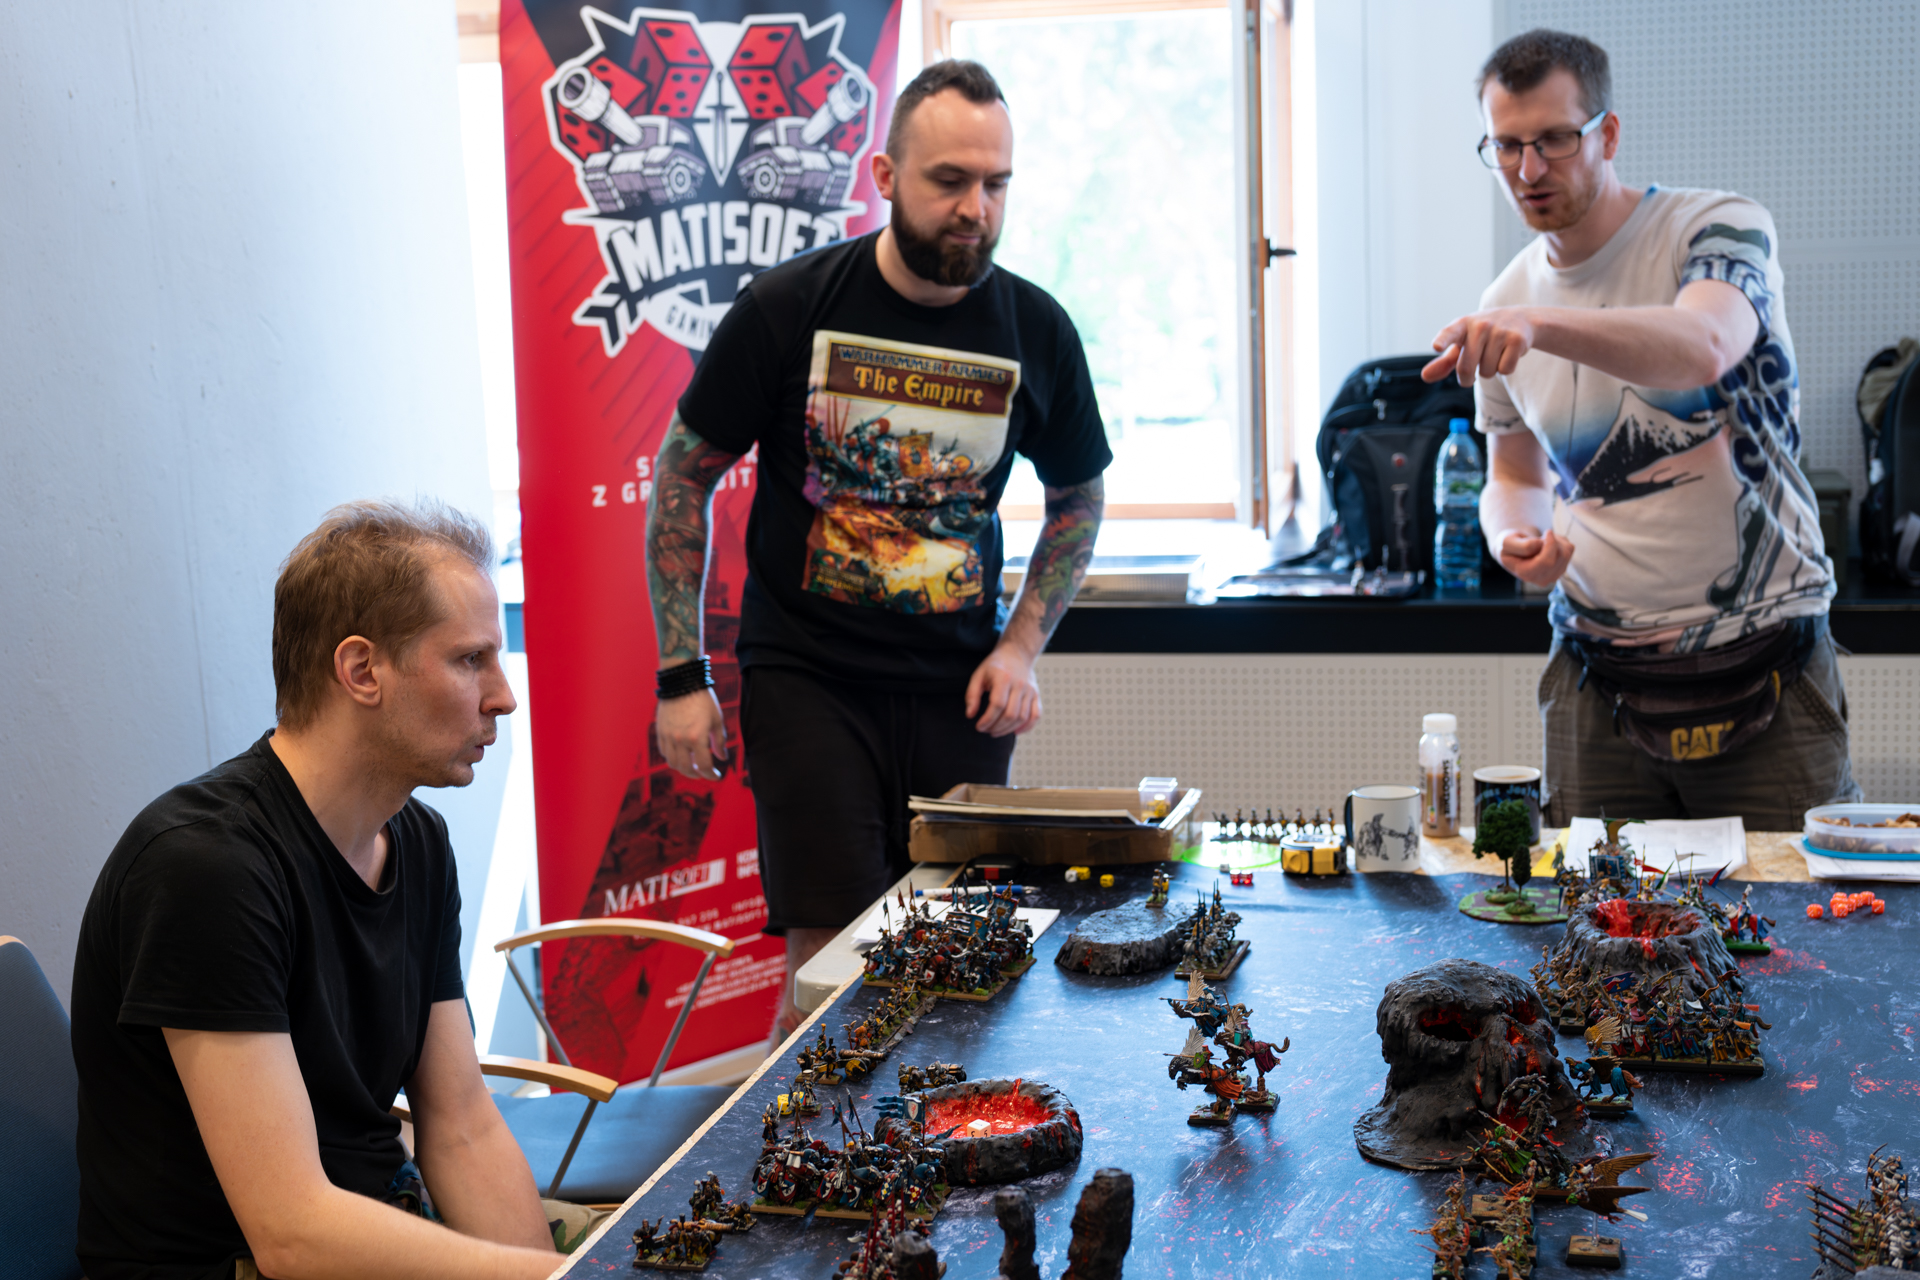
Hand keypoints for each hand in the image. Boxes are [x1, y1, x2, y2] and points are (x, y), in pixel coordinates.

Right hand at [656, 689, 727, 779]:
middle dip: (696, 775)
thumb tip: (722, 758)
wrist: (683, 682)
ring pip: (672, 763)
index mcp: (697, 738)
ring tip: (692, 765)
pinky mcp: (660, 731)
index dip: (712, 775)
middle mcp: (680, 740)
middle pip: (686, 769)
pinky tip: (681, 754)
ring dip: (683, 768)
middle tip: (704, 773)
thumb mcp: (717, 720)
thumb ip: (719, 742)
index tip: (717, 776)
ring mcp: (668, 736)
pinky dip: (672, 757)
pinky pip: (664, 751)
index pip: (704, 766)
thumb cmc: (703, 700)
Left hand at [964, 645, 1041, 736]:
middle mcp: (1020, 685)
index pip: (997, 705)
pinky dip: (1027, 727)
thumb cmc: (995, 665)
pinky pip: (1036, 715)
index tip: (979, 726)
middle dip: (996, 727)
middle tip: (987, 730)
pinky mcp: (1036, 695)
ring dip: (1008, 730)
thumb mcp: (978, 675)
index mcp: (1004, 678)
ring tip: (996, 731)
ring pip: (1022, 718)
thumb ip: (972, 695)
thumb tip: (970, 714)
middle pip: (1010, 714)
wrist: (1016, 653)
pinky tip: (1016, 731)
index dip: (987, 720)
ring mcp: (1030, 690)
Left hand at [1422, 307, 1537, 384]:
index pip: (1449, 333)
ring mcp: (1499, 331)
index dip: (1443, 341)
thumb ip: (1444, 362)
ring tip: (1495, 353)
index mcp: (1462, 325)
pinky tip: (1508, 353)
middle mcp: (1480, 325)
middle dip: (1467, 379)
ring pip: (1487, 372)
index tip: (1436, 347)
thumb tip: (1425, 377)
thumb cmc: (1483, 335)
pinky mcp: (1517, 339)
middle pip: (1466, 368)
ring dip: (1489, 371)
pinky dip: (1505, 369)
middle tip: (1471, 375)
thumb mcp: (1463, 343)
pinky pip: (1505, 370)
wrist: (1521, 319)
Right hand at [1495, 527, 1574, 586]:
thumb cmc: (1508, 546)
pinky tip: (1549, 544)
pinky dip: (1561, 543)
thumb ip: (1522, 545)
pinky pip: (1569, 550)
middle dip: (1554, 540)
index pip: (1546, 561)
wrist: (1513, 552)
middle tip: (1541, 536)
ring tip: (1543, 541)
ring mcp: (1552, 576)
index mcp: (1525, 574)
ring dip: (1557, 541)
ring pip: (1566, 552)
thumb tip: (1540, 545)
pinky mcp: (1560, 570)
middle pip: (1560, 556)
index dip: (1550, 544)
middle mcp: (1541, 579)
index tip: (1547, 531)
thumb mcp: (1507, 542)